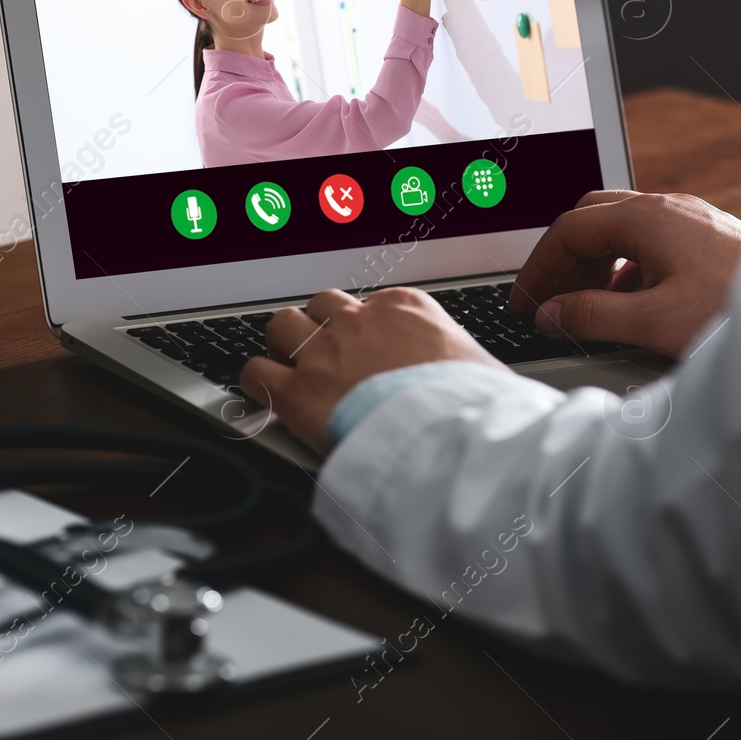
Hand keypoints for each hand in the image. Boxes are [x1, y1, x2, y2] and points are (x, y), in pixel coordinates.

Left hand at [241, 287, 499, 453]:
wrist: (449, 436)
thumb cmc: (476, 408)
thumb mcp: (483, 372)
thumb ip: (466, 368)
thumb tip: (485, 385)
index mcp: (406, 308)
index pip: (372, 304)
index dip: (364, 329)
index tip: (366, 349)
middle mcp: (359, 321)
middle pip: (322, 306)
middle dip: (320, 328)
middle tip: (326, 356)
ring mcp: (324, 352)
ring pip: (283, 326)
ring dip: (285, 346)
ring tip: (291, 369)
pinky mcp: (296, 392)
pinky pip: (255, 372)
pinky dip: (257, 382)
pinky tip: (266, 396)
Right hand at [506, 191, 740, 358]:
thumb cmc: (735, 310)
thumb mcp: (652, 321)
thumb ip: (592, 316)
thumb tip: (552, 314)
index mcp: (647, 218)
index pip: (570, 230)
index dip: (539, 268)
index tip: (525, 302)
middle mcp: (668, 209)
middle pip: (592, 220)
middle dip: (563, 259)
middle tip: (547, 299)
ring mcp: (690, 220)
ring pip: (621, 230)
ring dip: (593, 265)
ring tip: (582, 306)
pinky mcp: (707, 239)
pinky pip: (649, 243)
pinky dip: (623, 269)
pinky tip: (628, 303)